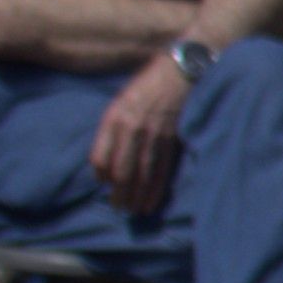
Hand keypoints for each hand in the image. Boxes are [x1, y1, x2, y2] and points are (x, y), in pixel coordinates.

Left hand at [91, 48, 188, 214]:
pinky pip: (162, 171)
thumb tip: (106, 161)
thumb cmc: (148, 85)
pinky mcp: (173, 141)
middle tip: (119, 208)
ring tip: (133, 210)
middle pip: (122, 172)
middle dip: (119, 193)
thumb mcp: (121, 101)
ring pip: (142, 175)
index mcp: (115, 119)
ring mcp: (154, 137)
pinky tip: (151, 202)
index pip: (101, 158)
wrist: (181, 72)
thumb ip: (113, 127)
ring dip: (136, 196)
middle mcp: (132, 130)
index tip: (105, 187)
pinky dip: (155, 189)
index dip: (101, 176)